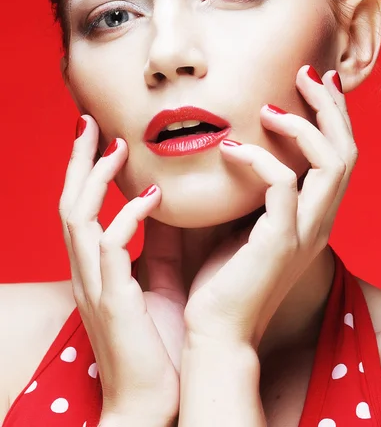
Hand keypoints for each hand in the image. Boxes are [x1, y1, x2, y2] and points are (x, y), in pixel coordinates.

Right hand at [59, 116, 184, 421]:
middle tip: (91, 123)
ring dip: (96, 179)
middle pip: (70, 203)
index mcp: (98, 271)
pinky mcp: (113, 302)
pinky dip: (127, 217)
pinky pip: (111, 249)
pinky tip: (152, 198)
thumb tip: (167, 216)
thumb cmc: (156, 345)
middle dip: (79, 162)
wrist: (150, 402)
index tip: (104, 139)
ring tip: (118, 146)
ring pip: (78, 218)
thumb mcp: (154, 290)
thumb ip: (154, 254)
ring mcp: (96, 287)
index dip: (89, 174)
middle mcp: (89, 274)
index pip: (84, 210)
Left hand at [183, 65, 356, 347]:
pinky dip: (259, 159)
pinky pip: (282, 184)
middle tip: (306, 75)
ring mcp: (305, 232)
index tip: (315, 84)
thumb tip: (237, 144)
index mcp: (315, 217)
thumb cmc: (225, 278)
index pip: (340, 158)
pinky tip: (232, 150)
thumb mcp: (244, 223)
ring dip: (304, 126)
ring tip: (271, 109)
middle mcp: (320, 222)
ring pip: (330, 163)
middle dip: (330, 108)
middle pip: (346, 152)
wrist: (218, 331)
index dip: (333, 117)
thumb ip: (253, 189)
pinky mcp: (280, 241)